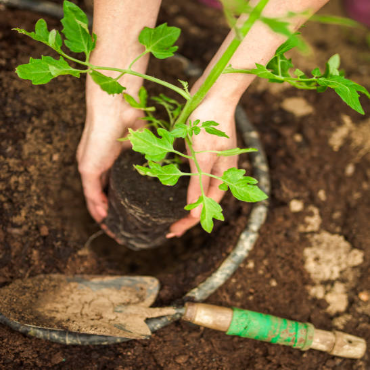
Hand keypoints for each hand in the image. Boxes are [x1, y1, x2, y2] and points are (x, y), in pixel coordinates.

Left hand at [77, 75, 143, 222]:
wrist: (119, 106)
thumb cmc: (133, 119)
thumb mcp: (145, 144)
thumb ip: (152, 158)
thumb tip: (166, 171)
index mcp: (112, 160)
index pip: (115, 186)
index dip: (120, 201)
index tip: (131, 213)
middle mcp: (99, 166)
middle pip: (103, 195)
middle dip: (112, 213)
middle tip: (122, 228)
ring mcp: (92, 168)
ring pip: (95, 199)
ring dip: (104, 216)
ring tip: (114, 230)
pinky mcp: (88, 170)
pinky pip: (92, 195)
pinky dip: (98, 208)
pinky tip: (106, 220)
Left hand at [168, 97, 237, 236]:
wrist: (214, 91)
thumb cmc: (210, 121)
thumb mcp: (202, 155)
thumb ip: (199, 182)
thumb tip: (194, 209)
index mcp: (223, 174)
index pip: (207, 205)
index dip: (191, 220)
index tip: (173, 231)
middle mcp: (219, 169)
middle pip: (204, 199)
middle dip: (189, 213)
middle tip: (170, 227)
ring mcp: (212, 159)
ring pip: (199, 187)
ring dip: (187, 199)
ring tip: (171, 211)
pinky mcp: (203, 150)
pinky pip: (194, 172)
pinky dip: (185, 183)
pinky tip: (174, 185)